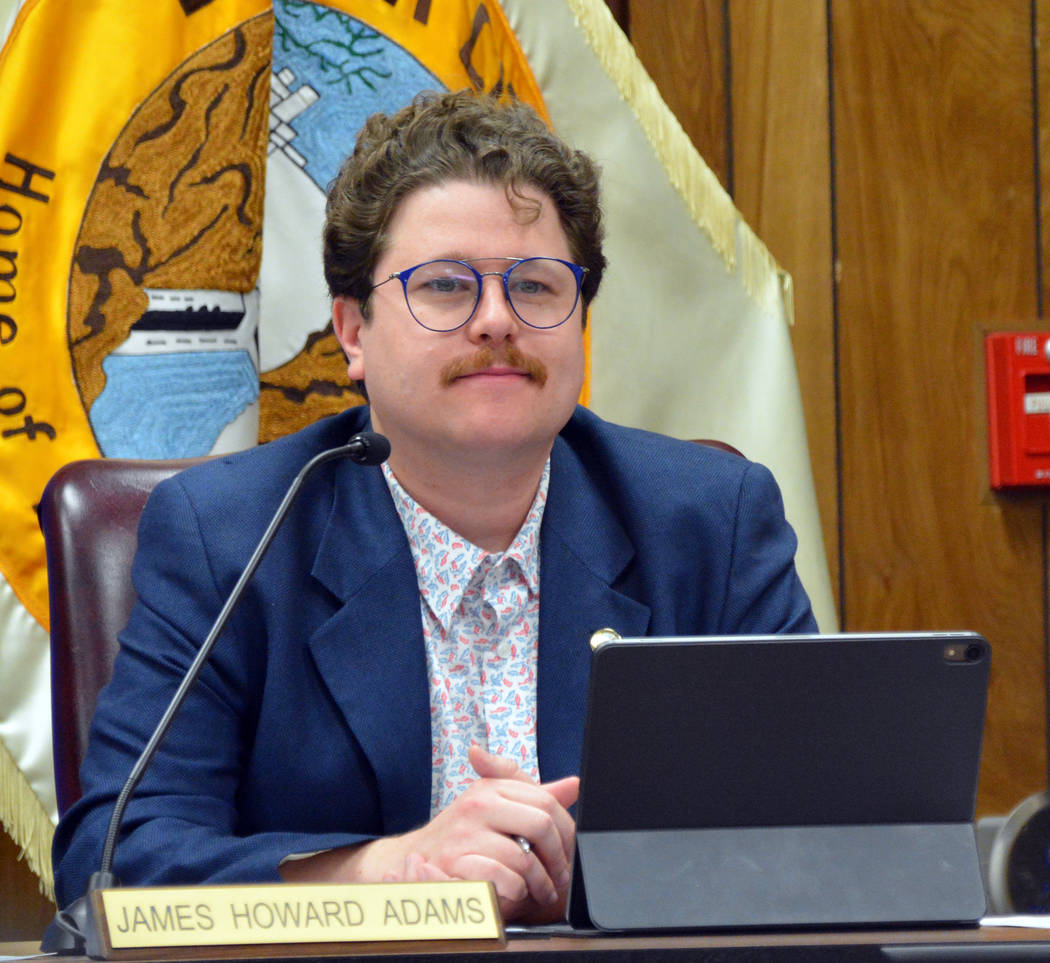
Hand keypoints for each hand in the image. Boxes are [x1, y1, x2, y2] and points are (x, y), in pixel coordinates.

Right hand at [285, 746, 578, 922]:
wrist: (412, 858)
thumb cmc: (463, 834)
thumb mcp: (495, 805)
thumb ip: (533, 795)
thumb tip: (574, 784)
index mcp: (491, 786)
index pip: (546, 801)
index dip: (566, 829)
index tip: (569, 850)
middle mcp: (478, 803)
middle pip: (542, 825)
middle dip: (559, 857)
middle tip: (561, 876)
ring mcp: (465, 833)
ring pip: (524, 859)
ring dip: (539, 883)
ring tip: (540, 891)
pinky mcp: (456, 865)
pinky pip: (502, 881)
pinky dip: (515, 893)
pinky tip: (514, 895)